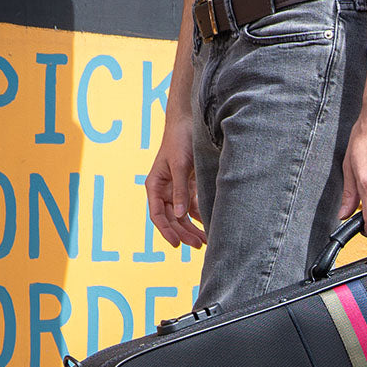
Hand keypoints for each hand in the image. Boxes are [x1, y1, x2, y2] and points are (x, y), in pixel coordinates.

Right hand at [145, 115, 206, 248]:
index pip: (157, 215)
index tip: (176, 244)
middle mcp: (165, 191)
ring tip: (207, 242)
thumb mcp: (179, 165)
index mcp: (155, 186)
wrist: (191, 121)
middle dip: (184, 233)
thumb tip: (179, 215)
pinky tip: (211, 227)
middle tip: (198, 245)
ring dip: (194, 229)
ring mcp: (178, 190)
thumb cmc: (180, 139)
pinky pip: (195, 208)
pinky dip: (202, 218)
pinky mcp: (191, 188)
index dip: (166, 231)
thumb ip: (180, 190)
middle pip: (172, 219)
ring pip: (184, 217)